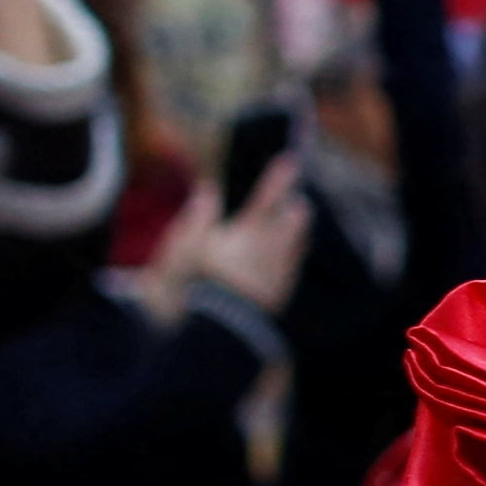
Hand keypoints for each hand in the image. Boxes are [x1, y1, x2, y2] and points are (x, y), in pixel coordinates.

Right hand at [146, 154, 314, 327]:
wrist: (223, 325)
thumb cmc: (200, 281)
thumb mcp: (188, 246)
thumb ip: (199, 216)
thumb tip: (208, 189)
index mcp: (249, 232)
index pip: (267, 197)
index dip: (279, 178)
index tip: (292, 161)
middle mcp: (271, 249)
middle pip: (294, 220)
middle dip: (295, 209)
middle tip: (296, 202)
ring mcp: (279, 272)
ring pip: (297, 244)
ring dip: (296, 232)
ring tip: (294, 223)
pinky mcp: (281, 293)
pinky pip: (292, 268)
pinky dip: (291, 257)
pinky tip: (288, 257)